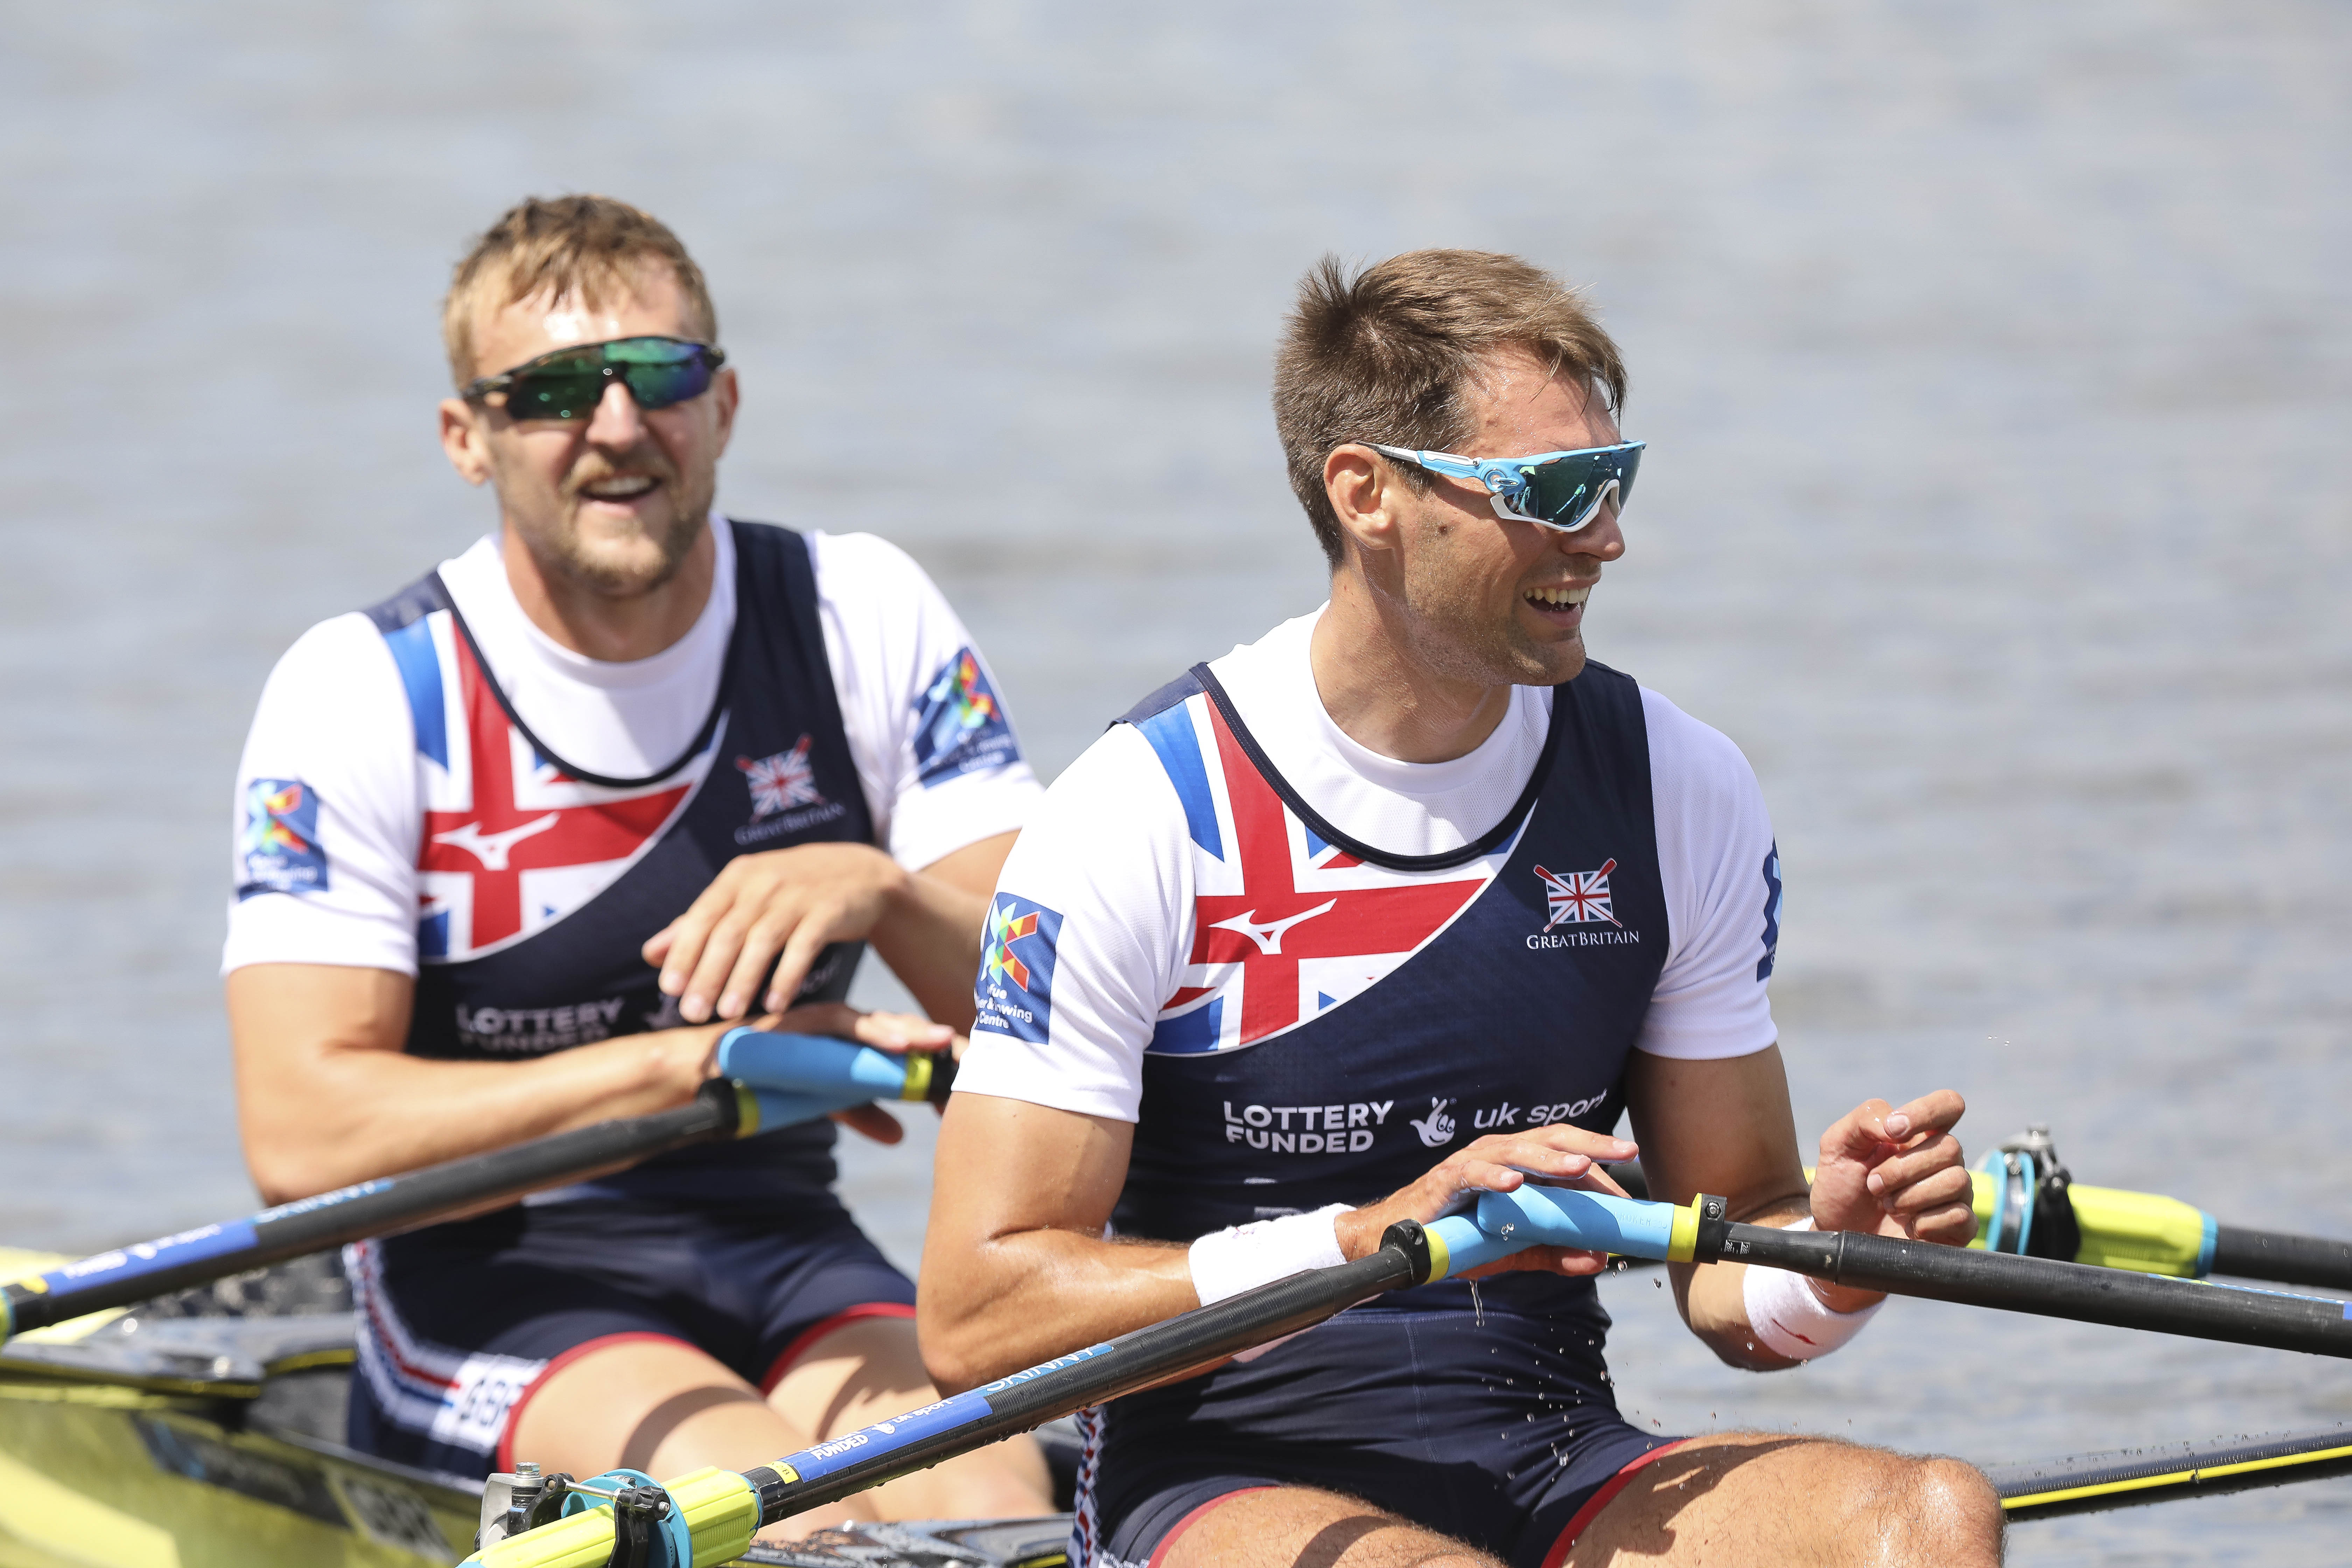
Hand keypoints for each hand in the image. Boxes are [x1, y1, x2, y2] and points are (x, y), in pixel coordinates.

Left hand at [642, 843, 911, 1022]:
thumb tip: (651, 953)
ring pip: (763, 941)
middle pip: (729, 932)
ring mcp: (798, 895)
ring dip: (743, 979)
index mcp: (737, 877)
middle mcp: (764, 881)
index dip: (684, 952)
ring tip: (728, 1014)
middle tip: (693, 1014)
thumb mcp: (744, 897)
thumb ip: (699, 924)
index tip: (669, 989)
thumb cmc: (790, 891)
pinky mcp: (829, 910)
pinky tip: (775, 1004)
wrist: (859, 874)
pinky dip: (787, 976)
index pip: (702, 916)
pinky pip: (804, 946)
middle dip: (708, 974)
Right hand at [753, 1001, 956, 1145]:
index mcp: (851, 1041)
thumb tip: (900, 1134)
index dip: (937, 1054)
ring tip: (942, 1042)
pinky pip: (838, 1023)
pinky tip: (895, 1041)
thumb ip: (860, 1111)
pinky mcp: (798, 1021)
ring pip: (874, 1022)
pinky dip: (868, 1031)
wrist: (705, 1076)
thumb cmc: (764, 1083)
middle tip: (975, 1052)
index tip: (976, 1068)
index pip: (903, 1042)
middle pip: (898, 1028)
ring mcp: (821, 1021)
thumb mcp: (822, 1101)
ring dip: (910, 1031)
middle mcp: (842, 1026)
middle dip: (935, 1040)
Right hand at [1332, 1125, 1638, 1279]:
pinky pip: (1473, 1173)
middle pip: (1550, 1140)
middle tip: (1624, 1150)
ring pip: (1516, 1151)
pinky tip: (1514, 1183)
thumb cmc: (1459, 1238)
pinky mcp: (1446, 1179)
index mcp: (1519, 1165)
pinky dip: (1494, 1176)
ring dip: (1549, 1159)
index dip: (1601, 1172)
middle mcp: (1500, 1154)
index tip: (1630, 1199)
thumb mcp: (1514, 1248)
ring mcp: (1472, 1163)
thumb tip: (1600, 1260)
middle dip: (1590, 1145)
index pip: (1567, 1158)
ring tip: (1579, 1167)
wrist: (1402, 1243)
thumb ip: (1554, 1251)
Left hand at [1807, 1089, 1973, 1310]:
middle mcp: (1942, 1160)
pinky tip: (1907, 1226)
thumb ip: (1865, 1120)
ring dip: (1911, 1195)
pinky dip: (1925, 1222)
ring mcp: (1954, 1193)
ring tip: (1888, 1205)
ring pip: (1957, 1180)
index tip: (1893, 1131)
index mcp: (1918, 1133)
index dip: (1927, 1112)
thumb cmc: (1842, 1186)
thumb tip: (1897, 1126)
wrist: (1838, 1234)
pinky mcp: (1958, 1227)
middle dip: (1902, 1168)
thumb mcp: (1838, 1145)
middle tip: (1874, 1185)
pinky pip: (1959, 1215)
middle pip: (1950, 1148)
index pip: (1949, 1104)